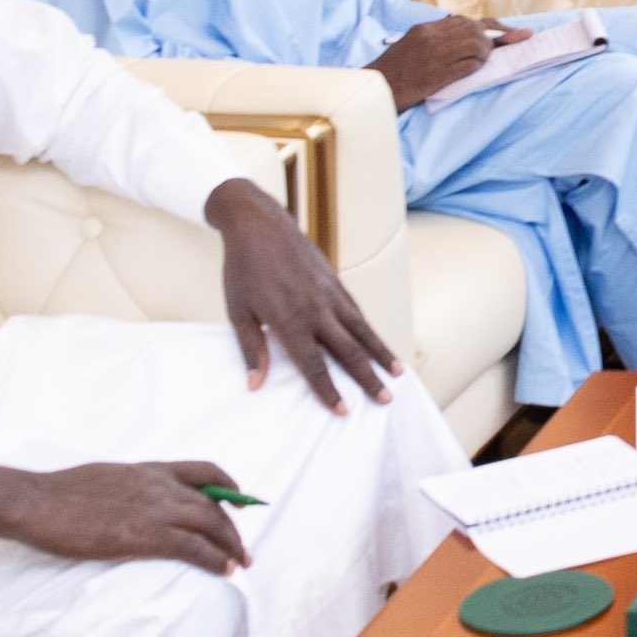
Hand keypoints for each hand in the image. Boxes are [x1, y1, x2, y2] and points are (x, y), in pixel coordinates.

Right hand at [0, 457, 248, 571]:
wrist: (38, 501)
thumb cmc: (62, 492)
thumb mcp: (108, 477)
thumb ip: (132, 486)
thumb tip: (138, 499)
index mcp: (151, 470)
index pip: (204, 471)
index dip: (228, 486)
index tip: (240, 499)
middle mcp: (161, 486)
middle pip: (213, 505)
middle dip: (232, 528)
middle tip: (241, 548)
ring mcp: (155, 510)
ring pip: (210, 525)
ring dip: (230, 546)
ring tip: (239, 563)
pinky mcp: (145, 536)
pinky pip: (193, 548)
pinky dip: (213, 559)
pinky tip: (222, 571)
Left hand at [203, 179, 398, 411]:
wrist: (259, 225)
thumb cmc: (242, 270)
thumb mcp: (237, 311)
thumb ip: (251, 348)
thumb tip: (255, 384)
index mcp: (289, 321)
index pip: (313, 365)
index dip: (329, 390)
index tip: (343, 410)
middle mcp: (316, 310)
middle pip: (348, 352)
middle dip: (368, 378)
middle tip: (386, 399)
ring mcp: (330, 294)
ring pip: (362, 330)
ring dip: (380, 354)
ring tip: (398, 373)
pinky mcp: (335, 281)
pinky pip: (357, 312)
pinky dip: (371, 330)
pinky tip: (377, 342)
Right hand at [368, 14, 521, 112]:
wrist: (373, 89)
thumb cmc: (392, 73)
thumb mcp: (411, 47)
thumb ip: (436, 40)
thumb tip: (467, 41)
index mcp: (425, 29)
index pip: (467, 21)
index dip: (494, 26)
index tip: (512, 31)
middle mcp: (431, 37)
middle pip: (475, 29)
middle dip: (499, 36)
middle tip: (518, 41)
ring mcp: (434, 54)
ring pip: (476, 44)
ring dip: (487, 53)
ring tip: (487, 61)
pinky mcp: (437, 72)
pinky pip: (468, 65)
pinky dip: (478, 66)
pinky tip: (478, 69)